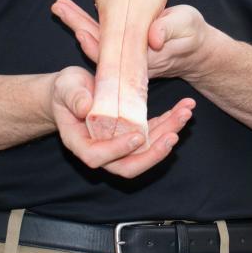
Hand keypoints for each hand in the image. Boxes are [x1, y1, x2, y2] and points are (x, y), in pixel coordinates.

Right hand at [49, 66, 194, 175]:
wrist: (75, 90)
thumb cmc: (67, 90)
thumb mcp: (66, 87)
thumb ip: (73, 97)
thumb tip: (84, 108)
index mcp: (80, 144)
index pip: (97, 157)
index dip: (117, 150)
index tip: (137, 137)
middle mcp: (103, 150)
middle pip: (128, 165)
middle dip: (153, 153)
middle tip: (173, 135)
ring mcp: (121, 144)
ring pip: (147, 149)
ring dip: (169, 133)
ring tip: (185, 113)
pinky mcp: (134, 132)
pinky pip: (154, 133)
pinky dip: (170, 122)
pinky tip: (184, 108)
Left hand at [51, 0, 209, 78]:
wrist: (195, 49)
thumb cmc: (192, 34)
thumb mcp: (186, 26)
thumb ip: (169, 29)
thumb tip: (152, 38)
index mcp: (144, 60)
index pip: (113, 55)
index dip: (96, 45)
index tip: (80, 32)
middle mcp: (129, 62)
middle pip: (98, 46)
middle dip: (77, 25)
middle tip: (58, 6)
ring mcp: (125, 56)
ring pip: (97, 40)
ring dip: (78, 22)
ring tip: (60, 6)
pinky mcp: (124, 47)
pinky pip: (103, 35)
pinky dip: (88, 23)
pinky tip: (74, 12)